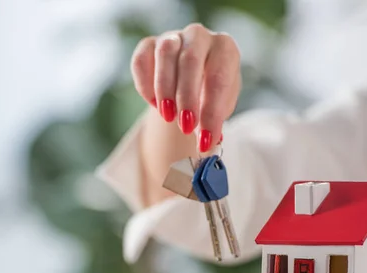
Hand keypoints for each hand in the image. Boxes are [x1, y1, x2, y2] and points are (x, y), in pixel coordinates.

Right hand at [131, 24, 240, 152]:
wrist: (192, 79)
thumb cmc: (210, 93)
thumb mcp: (219, 108)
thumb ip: (214, 122)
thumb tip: (209, 143)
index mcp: (225, 49)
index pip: (219, 78)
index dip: (211, 112)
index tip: (206, 139)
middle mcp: (199, 36)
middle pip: (190, 60)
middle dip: (187, 98)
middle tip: (185, 128)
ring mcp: (173, 37)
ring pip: (165, 54)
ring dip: (164, 89)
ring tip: (167, 116)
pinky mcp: (149, 44)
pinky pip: (141, 59)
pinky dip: (145, 84)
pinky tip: (153, 102)